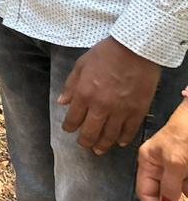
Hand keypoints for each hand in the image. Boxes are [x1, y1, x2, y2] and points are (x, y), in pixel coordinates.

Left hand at [59, 37, 161, 153]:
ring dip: (103, 145)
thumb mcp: (81, 65)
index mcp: (84, 94)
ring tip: (99, 150)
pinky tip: (119, 142)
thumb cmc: (105, 54)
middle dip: (85, 141)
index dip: (69, 127)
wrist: (135, 50)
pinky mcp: (138, 111)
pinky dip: (124, 139)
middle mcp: (101, 106)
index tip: (68, 130)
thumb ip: (70, 86)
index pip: (73, 119)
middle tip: (84, 145)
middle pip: (91, 132)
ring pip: (110, 135)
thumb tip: (61, 102)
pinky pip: (129, 131)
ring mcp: (121, 110)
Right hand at [137, 100, 187, 200]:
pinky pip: (187, 184)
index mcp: (148, 161)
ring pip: (179, 191)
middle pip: (163, 195)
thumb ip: (169, 184)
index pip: (146, 192)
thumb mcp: (175, 161)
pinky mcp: (187, 164)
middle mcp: (160, 164)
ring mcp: (176, 164)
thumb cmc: (185, 135)